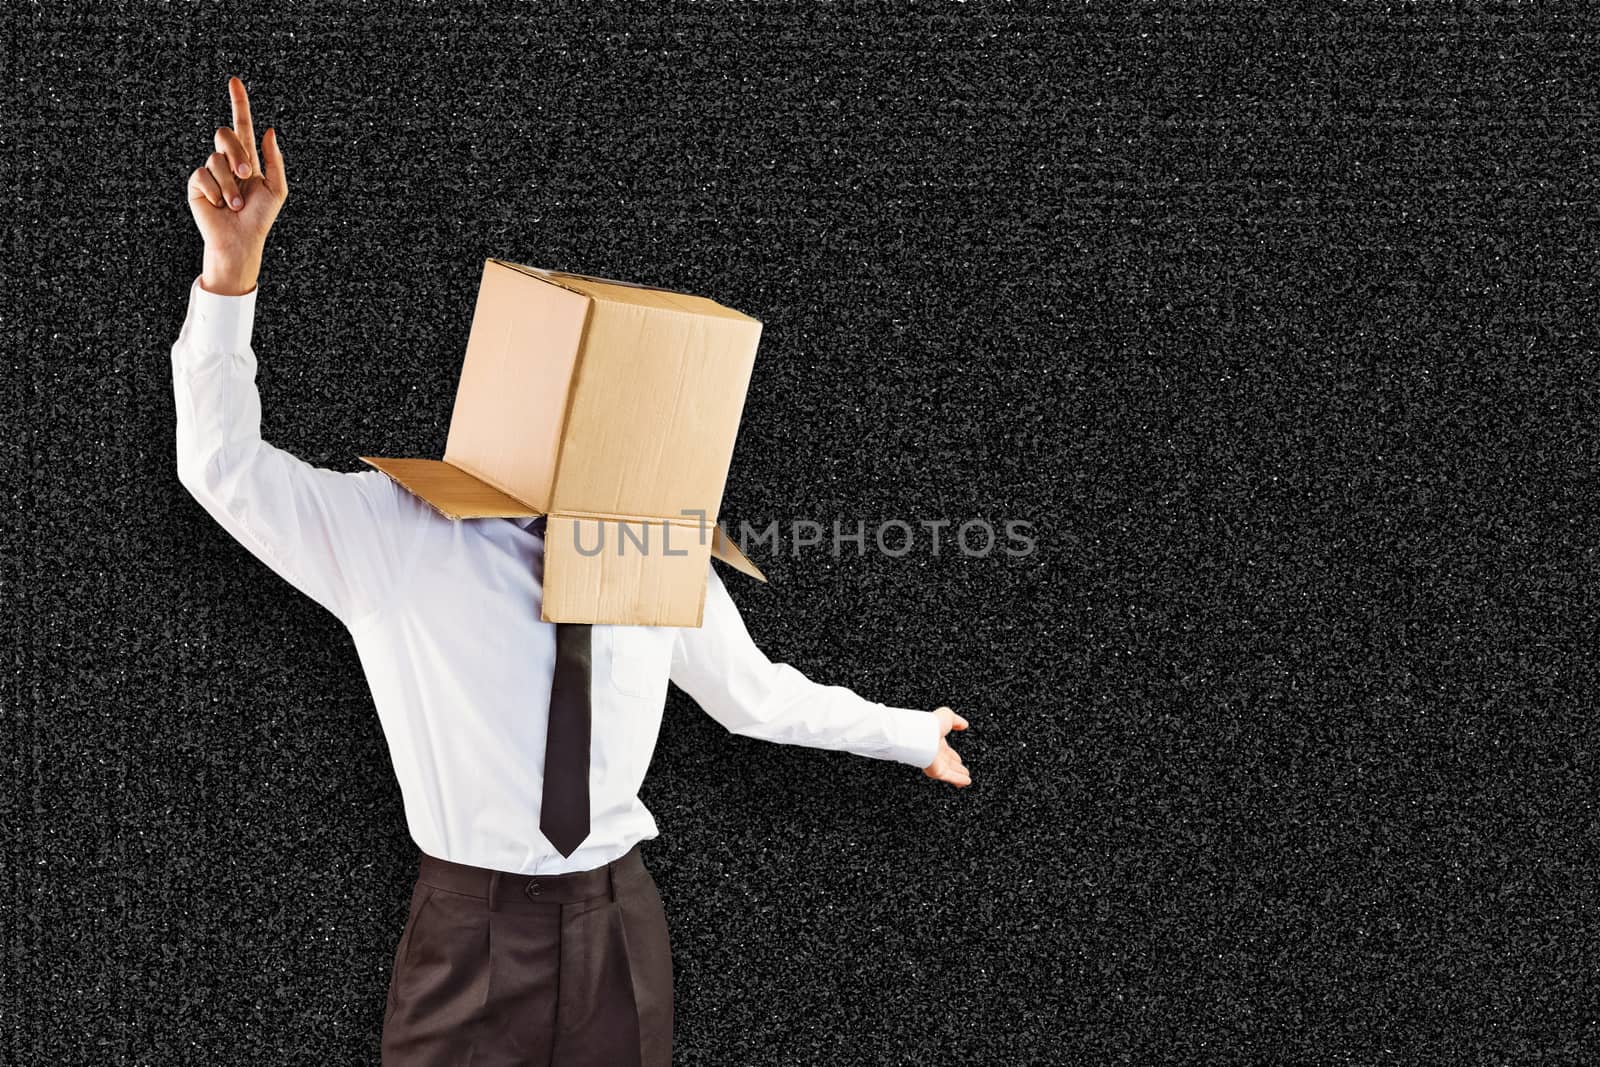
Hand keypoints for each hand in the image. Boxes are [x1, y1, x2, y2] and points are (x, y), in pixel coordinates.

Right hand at [186, 76, 287, 295]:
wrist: (241, 240)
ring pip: (216, 159)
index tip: (235, 81)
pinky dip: (215, 191)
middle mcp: (227, 162)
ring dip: (230, 184)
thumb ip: (274, 159)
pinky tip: (219, 206)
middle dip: (237, 152)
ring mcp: (210, 172)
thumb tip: (268, 130)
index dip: (239, 103)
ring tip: (236, 205)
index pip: (242, 126)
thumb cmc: (260, 218)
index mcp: (247, 159)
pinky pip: (202, 174)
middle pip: (225, 134)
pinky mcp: (196, 185)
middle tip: (246, 174)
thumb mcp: (276, 189)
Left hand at [922, 706, 970, 786]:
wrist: (921, 734)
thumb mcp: (947, 716)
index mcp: (937, 740)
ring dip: (958, 776)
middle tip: (964, 772)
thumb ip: (957, 720)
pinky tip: (965, 782)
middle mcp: (935, 752)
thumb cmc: (931, 724)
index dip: (954, 756)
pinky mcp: (935, 771)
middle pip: (948, 763)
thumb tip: (964, 724)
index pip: (947, 751)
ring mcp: (935, 762)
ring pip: (949, 772)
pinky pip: (949, 777)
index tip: (959, 760)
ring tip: (966, 780)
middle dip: (956, 768)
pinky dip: (958, 779)